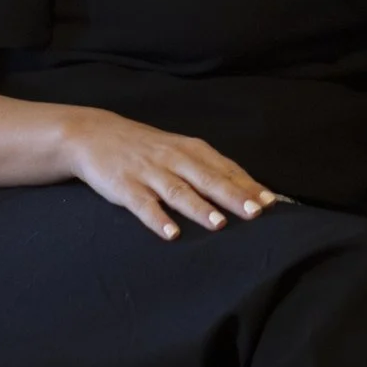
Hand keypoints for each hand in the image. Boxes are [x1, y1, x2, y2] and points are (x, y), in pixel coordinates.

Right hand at [56, 108, 278, 239]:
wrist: (95, 134)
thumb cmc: (148, 147)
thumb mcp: (179, 149)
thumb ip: (208, 168)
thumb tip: (246, 190)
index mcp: (191, 150)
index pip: (225, 168)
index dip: (248, 185)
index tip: (271, 202)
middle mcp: (174, 159)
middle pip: (208, 178)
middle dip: (233, 195)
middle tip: (256, 211)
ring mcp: (149, 173)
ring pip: (179, 191)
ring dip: (199, 207)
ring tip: (219, 224)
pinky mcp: (125, 187)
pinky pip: (143, 205)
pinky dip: (157, 218)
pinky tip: (171, 233)